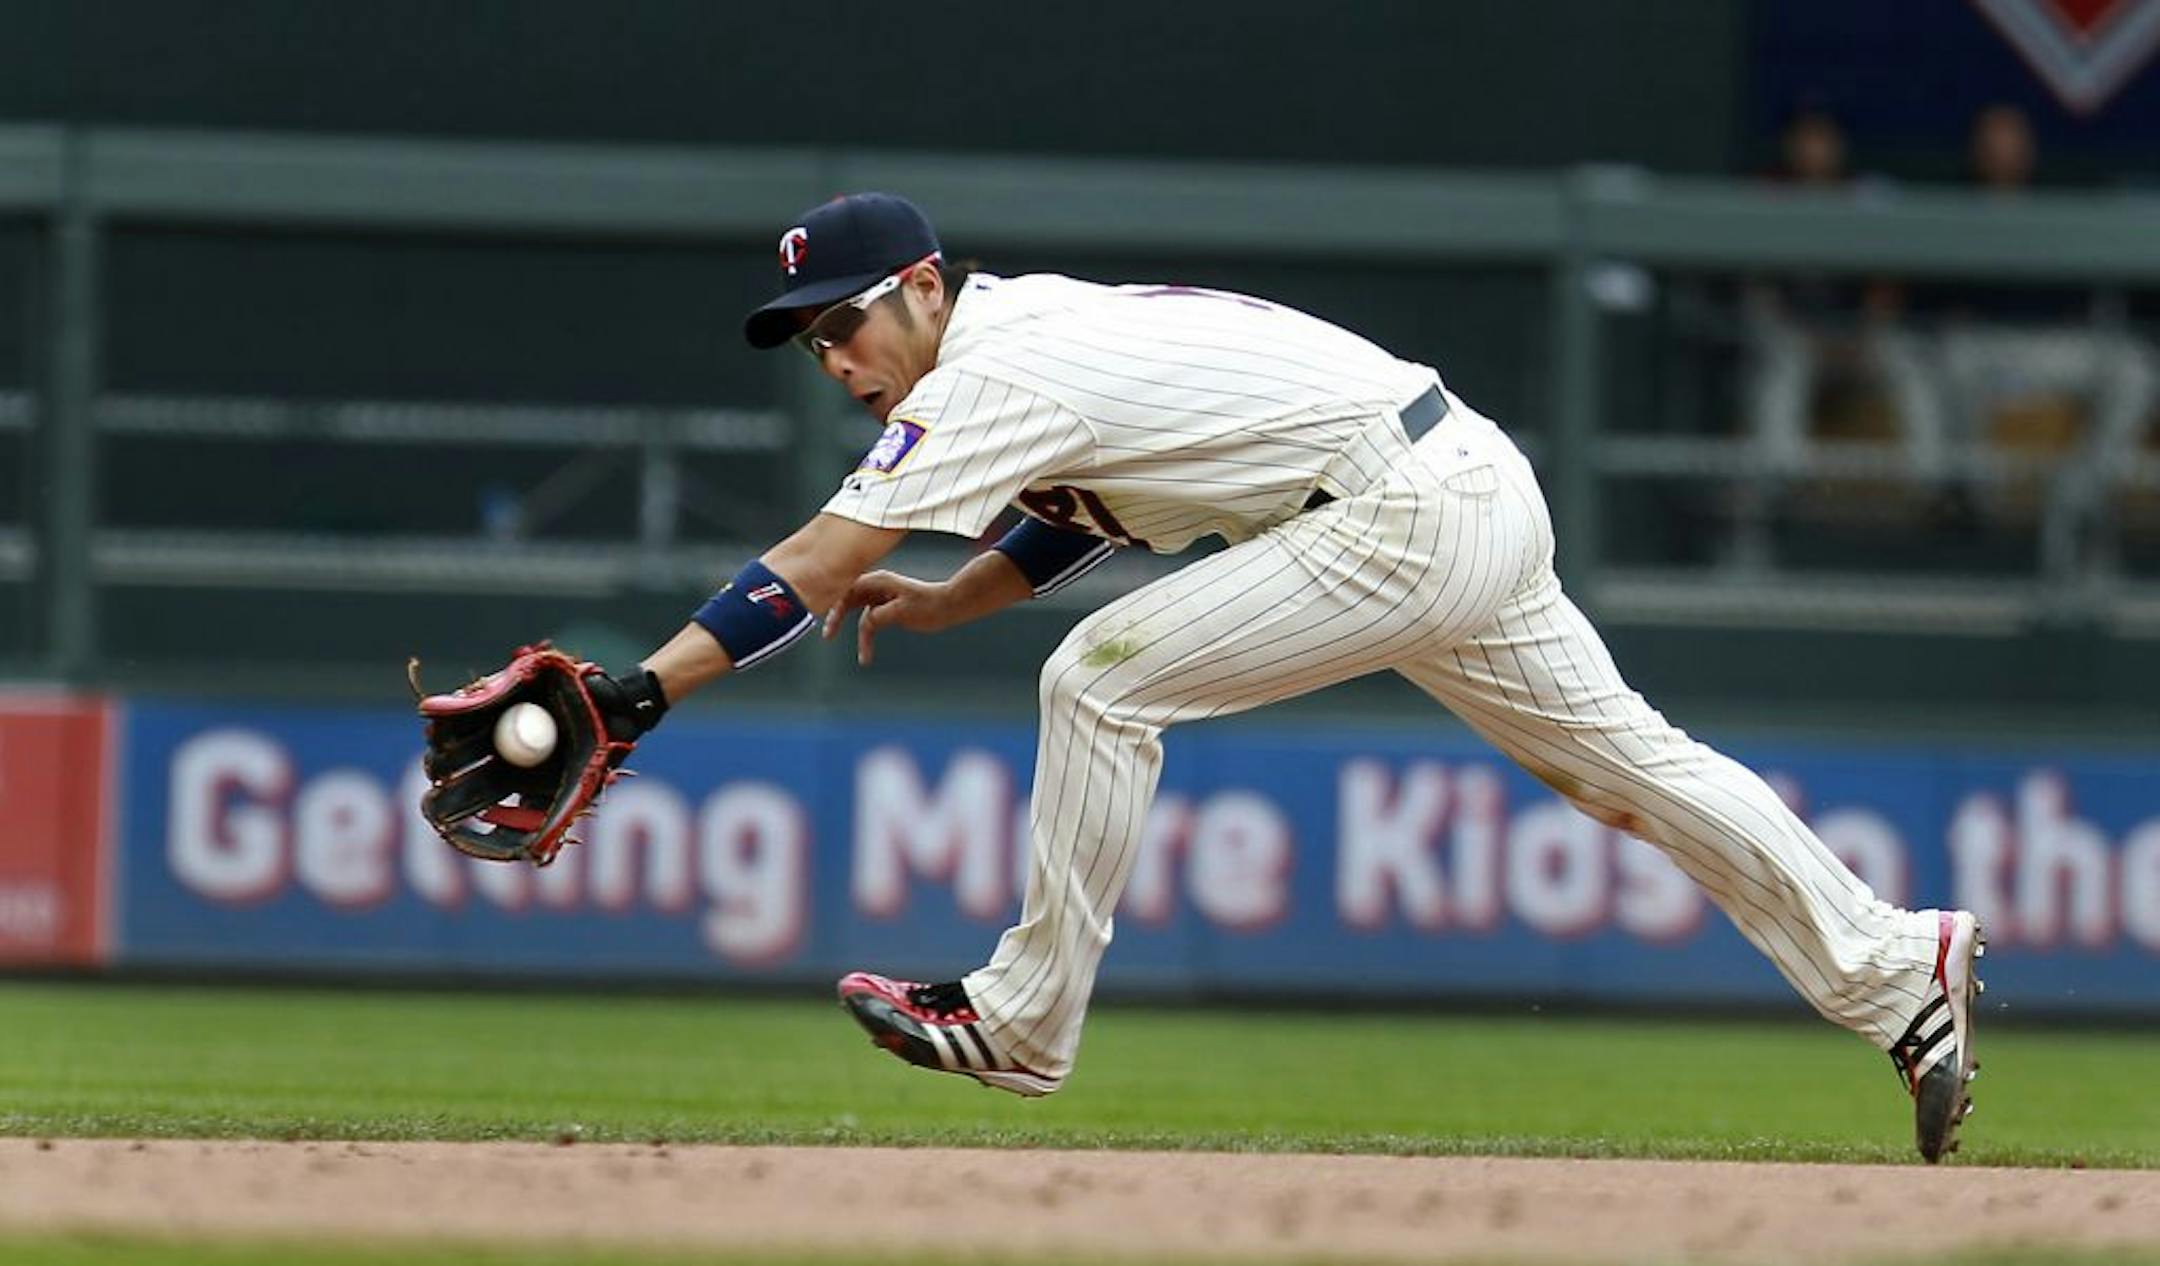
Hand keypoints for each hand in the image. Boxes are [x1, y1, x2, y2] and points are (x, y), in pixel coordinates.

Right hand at [823, 570, 951, 665]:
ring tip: (862, 655)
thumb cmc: (928, 605)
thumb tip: (866, 623)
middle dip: (837, 617)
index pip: (848, 590)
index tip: (830, 622)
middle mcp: (877, 587)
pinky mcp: (887, 608)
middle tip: (828, 635)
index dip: (836, 604)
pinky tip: (867, 654)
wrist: (948, 606)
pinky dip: (868, 637)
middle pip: (848, 599)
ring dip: (859, 635)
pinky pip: (871, 622)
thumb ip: (880, 616)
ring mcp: (881, 597)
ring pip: (859, 614)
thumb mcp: (902, 611)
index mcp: (879, 581)